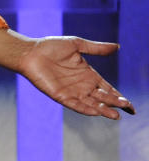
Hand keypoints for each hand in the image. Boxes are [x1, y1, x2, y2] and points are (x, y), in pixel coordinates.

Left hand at [16, 37, 134, 119]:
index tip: (131, 104)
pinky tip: (96, 112)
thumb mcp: (76, 45)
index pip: (107, 88)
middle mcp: (82, 85)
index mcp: (88, 74)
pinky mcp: (60, 96)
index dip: (119, 96)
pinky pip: (75, 105)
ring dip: (103, 110)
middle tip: (128, 108)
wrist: (30, 52)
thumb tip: (118, 46)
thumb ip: (96, 48)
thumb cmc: (50, 46)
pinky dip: (85, 109)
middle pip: (103, 98)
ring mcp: (72, 91)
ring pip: (92, 104)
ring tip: (115, 115)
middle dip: (115, 103)